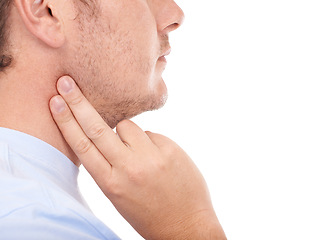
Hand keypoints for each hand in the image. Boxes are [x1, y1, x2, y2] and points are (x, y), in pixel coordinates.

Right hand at [49, 76, 225, 239]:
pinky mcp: (170, 149)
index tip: (55, 101)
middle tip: (66, 81)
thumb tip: (110, 133)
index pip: (82, 146)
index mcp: (110, 183)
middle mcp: (129, 168)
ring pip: (128, 126)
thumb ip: (109, 165)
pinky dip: (149, 142)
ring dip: (128, 134)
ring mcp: (151, 157)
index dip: (66, 121)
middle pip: (97, 128)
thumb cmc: (148, 211)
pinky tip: (158, 160)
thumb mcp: (118, 194)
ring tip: (140, 155)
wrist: (186, 225)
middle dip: (78, 103)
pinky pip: (151, 134)